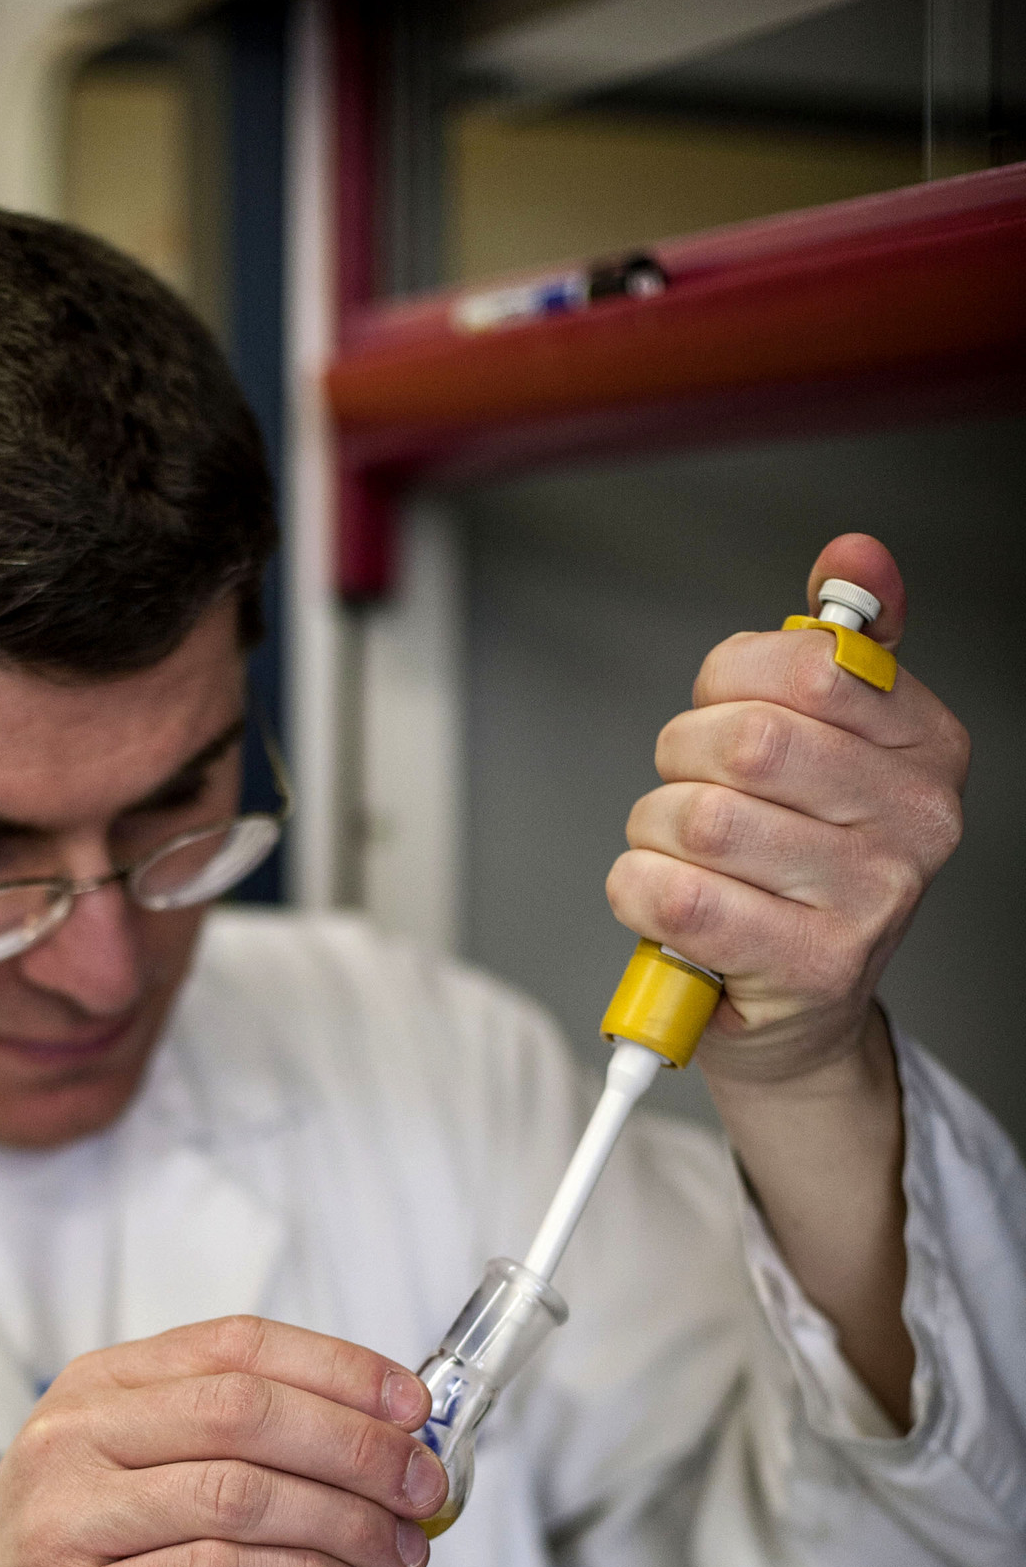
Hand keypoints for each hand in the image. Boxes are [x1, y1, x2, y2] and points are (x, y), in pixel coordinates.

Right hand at [0, 1318, 440, 1566]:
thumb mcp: (119, 1483)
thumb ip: (221, 1448)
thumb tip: (377, 1443)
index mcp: (90, 1391)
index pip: (234, 1347)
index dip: (340, 1368)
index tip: (414, 1405)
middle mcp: (70, 1442)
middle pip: (247, 1414)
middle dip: (358, 1447)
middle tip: (427, 1488)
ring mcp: (68, 1526)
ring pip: (245, 1496)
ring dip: (349, 1524)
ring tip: (401, 1555)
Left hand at [606, 533, 968, 1084]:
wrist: (796, 1013)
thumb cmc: (797, 872)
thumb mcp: (831, 745)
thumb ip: (835, 645)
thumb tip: (856, 554)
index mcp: (926, 749)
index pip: (805, 665)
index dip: (726, 684)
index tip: (724, 714)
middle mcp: (916, 824)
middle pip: (745, 741)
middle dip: (682, 762)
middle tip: (693, 797)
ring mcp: (869, 902)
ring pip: (702, 820)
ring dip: (657, 833)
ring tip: (682, 857)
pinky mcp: (807, 969)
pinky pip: (678, 895)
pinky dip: (640, 891)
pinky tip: (663, 900)